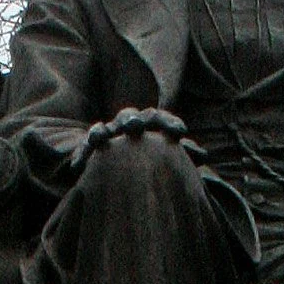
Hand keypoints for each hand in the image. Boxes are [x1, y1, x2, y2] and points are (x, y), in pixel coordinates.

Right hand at [79, 106, 194, 166]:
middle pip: (130, 117)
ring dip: (101, 132)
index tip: (180, 132)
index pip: (161, 119)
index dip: (170, 123)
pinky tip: (78, 165)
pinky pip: (84, 148)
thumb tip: (205, 156)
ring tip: (99, 138)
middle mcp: (128, 125)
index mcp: (150, 125)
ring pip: (103, 129)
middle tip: (134, 127)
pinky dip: (82, 154)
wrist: (125, 164)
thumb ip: (185, 154)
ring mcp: (109, 134)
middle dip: (132, 121)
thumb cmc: (153, 159)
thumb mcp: (169, 156)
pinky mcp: (91, 147)